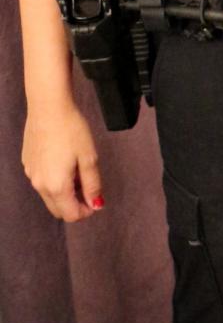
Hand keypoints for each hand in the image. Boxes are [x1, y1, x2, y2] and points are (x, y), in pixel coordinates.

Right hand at [22, 103, 103, 222]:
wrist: (48, 107)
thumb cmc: (72, 130)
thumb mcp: (89, 158)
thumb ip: (93, 185)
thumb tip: (96, 205)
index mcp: (56, 186)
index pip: (71, 215)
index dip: (86, 211)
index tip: (96, 198)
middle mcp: (39, 185)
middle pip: (57, 210)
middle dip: (74, 205)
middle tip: (88, 186)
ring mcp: (31, 174)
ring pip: (48, 196)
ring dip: (64, 193)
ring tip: (76, 171)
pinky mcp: (27, 163)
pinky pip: (41, 181)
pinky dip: (53, 180)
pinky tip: (62, 161)